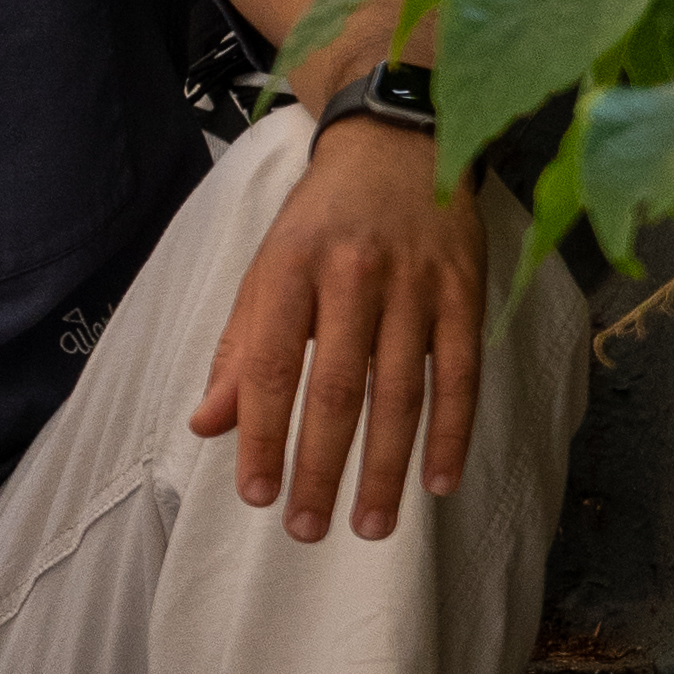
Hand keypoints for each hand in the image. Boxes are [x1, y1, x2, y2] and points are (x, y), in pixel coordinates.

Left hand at [186, 116, 486, 542]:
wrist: (397, 143)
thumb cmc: (321, 219)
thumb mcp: (267, 269)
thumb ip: (240, 350)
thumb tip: (207, 425)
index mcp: (289, 269)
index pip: (271, 367)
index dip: (263, 436)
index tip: (256, 495)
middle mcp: (352, 276)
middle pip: (336, 388)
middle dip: (320, 466)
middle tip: (307, 529)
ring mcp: (415, 284)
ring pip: (399, 391)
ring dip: (386, 467)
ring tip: (371, 525)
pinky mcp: (466, 291)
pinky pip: (461, 375)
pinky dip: (452, 433)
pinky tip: (438, 483)